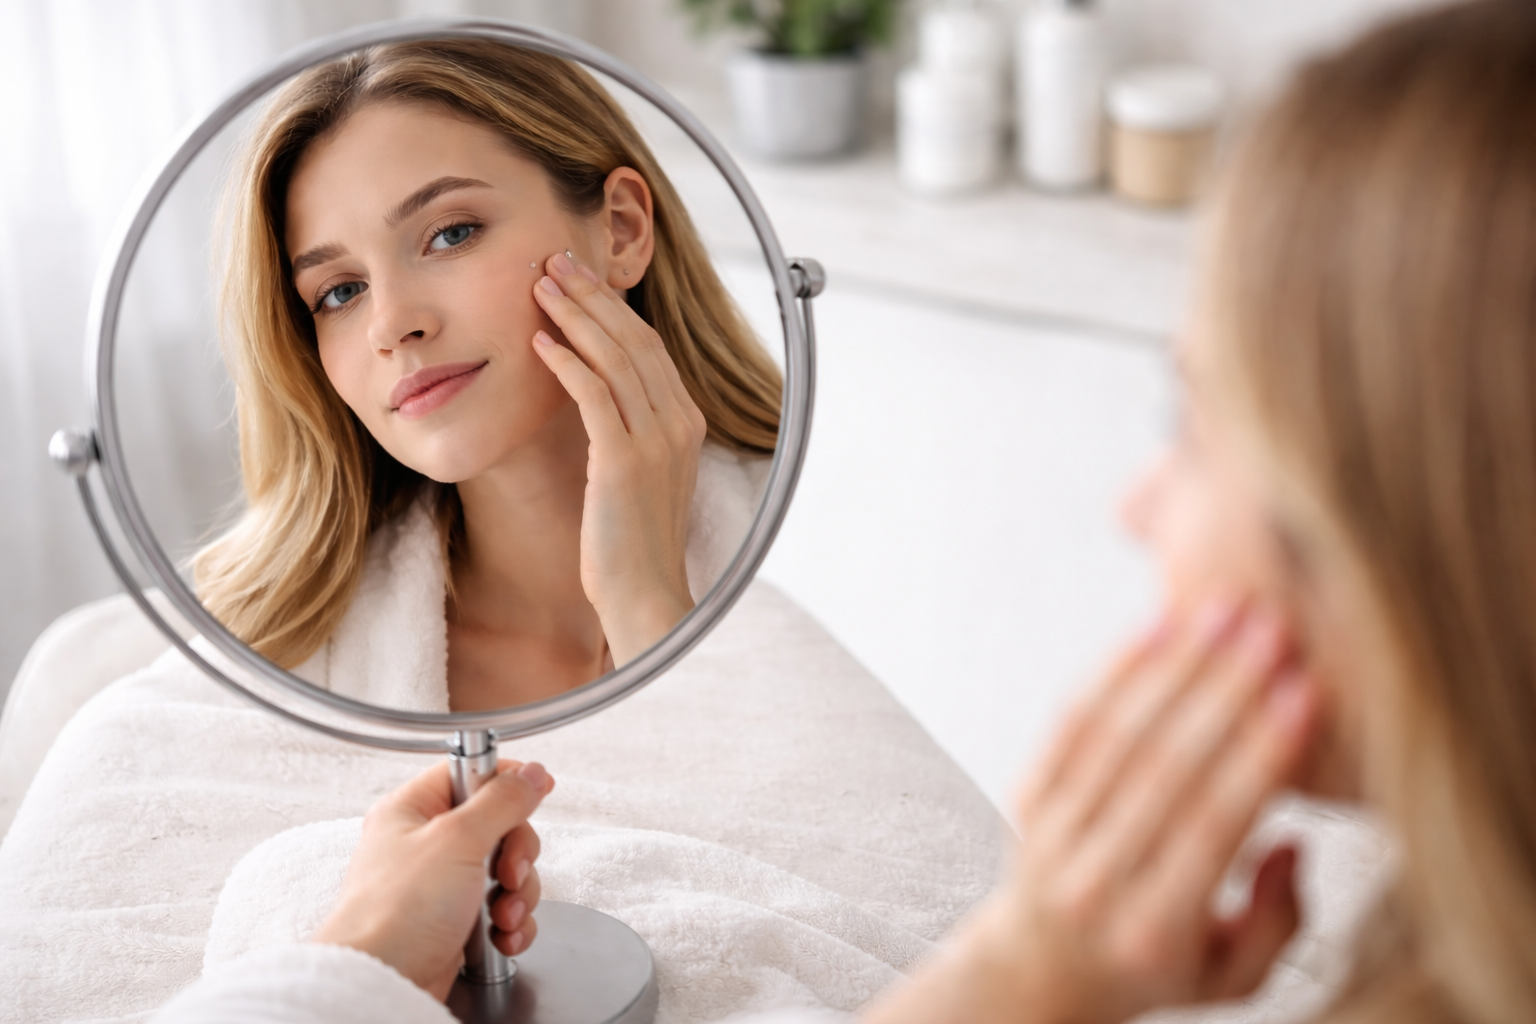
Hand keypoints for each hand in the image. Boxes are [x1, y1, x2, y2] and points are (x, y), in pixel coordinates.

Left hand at [311, 760, 554, 1000]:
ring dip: (517, 895)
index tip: (536, 791)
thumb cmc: (395, 912)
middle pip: (499, 826)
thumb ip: (502, 801)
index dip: (507, 782)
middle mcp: (427, 844)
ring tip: (502, 915)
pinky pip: (501, 909)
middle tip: (508, 872)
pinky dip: (511, 924)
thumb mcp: (457, 840)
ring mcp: (442, 884)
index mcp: (414, 810)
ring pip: (506, 871)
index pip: (472, 773)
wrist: (380, 982)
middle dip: (517, 855)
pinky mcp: (456, 921)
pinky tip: (502, 937)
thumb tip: (532, 773)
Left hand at [531, 251, 706, 664]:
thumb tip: (597, 401)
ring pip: (615, 358)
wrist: (644, 595)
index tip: (578, 280)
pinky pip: (593, 395)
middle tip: (554, 261)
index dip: (612, 309)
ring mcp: (655, 442)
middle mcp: (678, 424)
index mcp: (686, 423)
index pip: (649, 348)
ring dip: (575, 316)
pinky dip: (567, 362)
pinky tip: (538, 341)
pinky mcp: (623, 462)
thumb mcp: (640, 477)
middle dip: (593, 296)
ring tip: (539, 287)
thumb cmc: (631, 544)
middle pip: (634, 340)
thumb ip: (629, 433)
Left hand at [864, 600, 1318, 1023]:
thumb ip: (1278, 921)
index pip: (1213, 825)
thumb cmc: (1158, 967)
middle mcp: (1094, 879)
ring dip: (1177, 663)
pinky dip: (1116, 669)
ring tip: (1227, 609)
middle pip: (1164, 767)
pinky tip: (1160, 625)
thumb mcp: (1233, 978)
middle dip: (1224, 690)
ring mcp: (1051, 834)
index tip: (1305, 692)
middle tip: (1274, 627)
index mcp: (1154, 930)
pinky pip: (1072, 721)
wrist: (1038, 971)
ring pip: (1117, 732)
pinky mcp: (1026, 796)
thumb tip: (1290, 840)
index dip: (1260, 755)